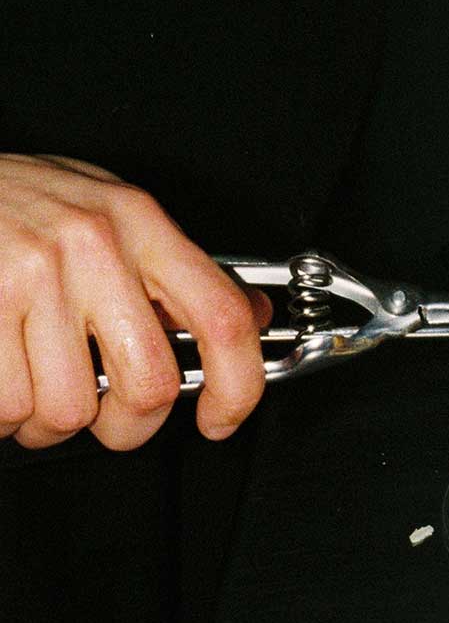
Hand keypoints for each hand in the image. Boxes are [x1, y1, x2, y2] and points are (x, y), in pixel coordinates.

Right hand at [0, 155, 271, 452]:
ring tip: (32, 380)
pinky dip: (3, 415)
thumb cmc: (15, 197)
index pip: (221, 316)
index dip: (237, 385)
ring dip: (48, 420)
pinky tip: (1, 375)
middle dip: (126, 425)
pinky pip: (7, 405)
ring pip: (68, 409)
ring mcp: (32, 276)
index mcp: (138, 221)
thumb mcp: (106, 209)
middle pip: (147, 384)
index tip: (221, 418)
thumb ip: (170, 269)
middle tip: (104, 413)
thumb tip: (249, 315)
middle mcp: (93, 245)